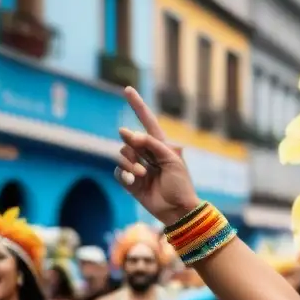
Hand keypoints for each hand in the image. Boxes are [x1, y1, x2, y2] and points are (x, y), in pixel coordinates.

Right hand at [114, 87, 200, 226]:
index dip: (137, 105)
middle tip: (142, 157)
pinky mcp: (130, 181)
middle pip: (129, 139)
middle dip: (132, 145)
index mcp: (160, 145)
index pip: (147, 121)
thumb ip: (152, 144)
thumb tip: (129, 134)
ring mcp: (137, 166)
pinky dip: (124, 174)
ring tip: (142, 174)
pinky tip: (134, 181)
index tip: (128, 89)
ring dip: (129, 162)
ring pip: (122, 154)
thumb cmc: (181, 184)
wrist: (178, 209)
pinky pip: (118, 171)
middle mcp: (147, 153)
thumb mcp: (172, 160)